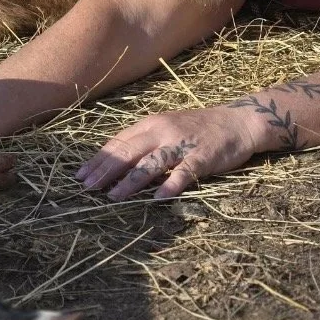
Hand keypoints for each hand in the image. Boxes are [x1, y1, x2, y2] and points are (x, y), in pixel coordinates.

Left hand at [75, 106, 264, 200]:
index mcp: (151, 124)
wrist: (238, 122)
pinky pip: (184, 172)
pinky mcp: (203, 157)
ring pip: (151, 163)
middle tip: (87, 188)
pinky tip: (159, 197)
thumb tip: (115, 163)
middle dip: (106, 171)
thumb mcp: (166, 128)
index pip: (119, 142)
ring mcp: (183, 144)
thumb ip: (144, 143)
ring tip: (113, 197)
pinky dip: (171, 184)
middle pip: (129, 152)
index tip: (80, 175)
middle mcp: (163, 131)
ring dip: (131, 181)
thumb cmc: (198, 129)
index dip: (99, 159)